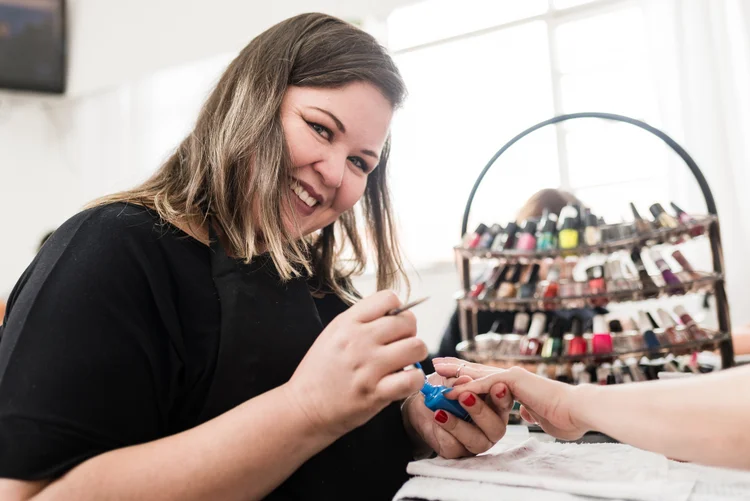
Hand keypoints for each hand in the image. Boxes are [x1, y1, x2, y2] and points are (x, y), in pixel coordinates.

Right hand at [285, 290, 427, 437]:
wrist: (303, 408)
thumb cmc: (318, 373)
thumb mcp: (332, 335)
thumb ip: (361, 322)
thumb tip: (394, 315)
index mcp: (347, 323)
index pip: (388, 298)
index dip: (397, 310)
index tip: (393, 324)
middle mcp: (358, 341)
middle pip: (407, 321)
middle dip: (409, 332)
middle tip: (401, 345)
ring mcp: (368, 367)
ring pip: (416, 347)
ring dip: (415, 355)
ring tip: (403, 363)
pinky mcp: (376, 393)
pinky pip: (413, 378)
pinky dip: (415, 380)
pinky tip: (404, 381)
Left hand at [401, 369, 513, 458]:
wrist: (421, 404)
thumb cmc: (443, 389)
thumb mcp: (448, 380)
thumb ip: (457, 380)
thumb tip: (465, 380)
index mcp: (494, 407)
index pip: (505, 403)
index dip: (503, 397)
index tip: (497, 386)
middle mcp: (490, 427)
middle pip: (496, 428)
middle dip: (480, 411)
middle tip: (465, 396)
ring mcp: (476, 442)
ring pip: (477, 442)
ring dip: (458, 425)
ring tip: (441, 412)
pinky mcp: (457, 452)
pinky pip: (455, 448)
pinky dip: (443, 432)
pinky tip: (435, 419)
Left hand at [434, 358, 589, 440]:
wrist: (579, 410)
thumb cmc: (565, 416)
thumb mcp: (540, 415)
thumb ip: (530, 411)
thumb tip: (526, 412)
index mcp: (516, 385)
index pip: (487, 377)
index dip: (469, 375)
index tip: (452, 374)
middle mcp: (511, 377)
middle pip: (477, 369)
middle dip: (455, 367)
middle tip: (436, 363)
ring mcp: (511, 376)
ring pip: (476, 373)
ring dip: (455, 373)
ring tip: (436, 371)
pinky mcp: (513, 381)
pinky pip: (484, 384)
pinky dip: (467, 387)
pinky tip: (451, 390)